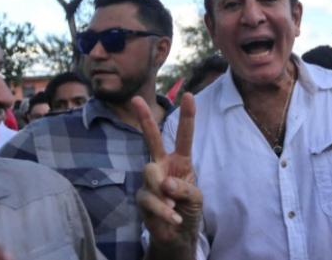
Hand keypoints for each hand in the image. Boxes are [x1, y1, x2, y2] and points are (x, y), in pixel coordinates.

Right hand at [135, 93, 201, 249]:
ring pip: (151, 173)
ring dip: (165, 193)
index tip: (189, 95)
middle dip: (144, 118)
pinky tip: (172, 217)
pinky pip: (149, 198)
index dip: (187, 116)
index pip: (184, 136)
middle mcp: (163, 165)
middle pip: (152, 139)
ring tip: (174, 208)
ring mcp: (150, 180)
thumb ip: (184, 189)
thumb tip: (166, 184)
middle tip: (136, 99)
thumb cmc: (189, 210)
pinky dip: (163, 210)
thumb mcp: (196, 198)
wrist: (177, 234)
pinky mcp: (142, 197)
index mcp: (181, 161)